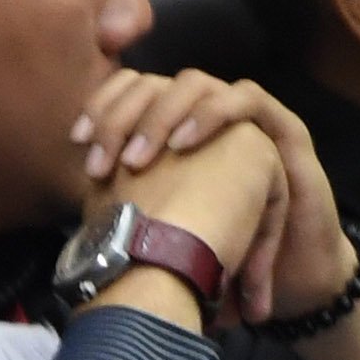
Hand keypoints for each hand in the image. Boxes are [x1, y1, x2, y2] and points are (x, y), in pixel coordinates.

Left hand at [75, 70, 343, 324]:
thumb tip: (82, 189)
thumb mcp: (155, 222)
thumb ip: (125, 194)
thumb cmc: (209, 254)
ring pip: (196, 83)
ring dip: (163, 114)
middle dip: (122, 115)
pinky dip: (213, 113)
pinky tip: (184, 145)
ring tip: (139, 159)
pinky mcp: (283, 129)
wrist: (277, 277)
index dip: (101, 107)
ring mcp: (242, 120)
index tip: (76, 141)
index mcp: (169, 132)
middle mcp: (202, 119)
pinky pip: (248, 98)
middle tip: (102, 160)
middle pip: (153, 83)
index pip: (129, 91)